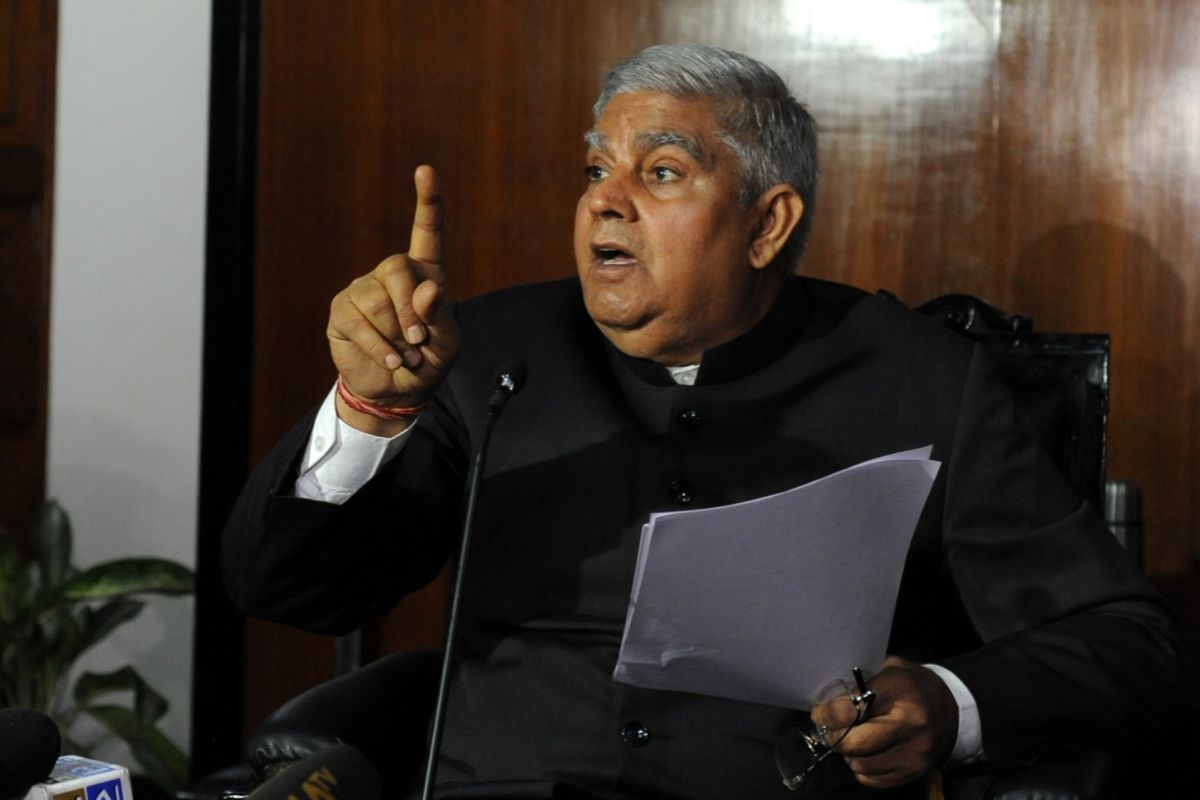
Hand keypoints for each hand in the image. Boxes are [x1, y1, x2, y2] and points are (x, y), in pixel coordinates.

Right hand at [327, 165, 459, 432]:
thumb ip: (440, 316)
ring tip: (404, 354)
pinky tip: (389, 360)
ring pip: (377, 300)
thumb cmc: (428, 362)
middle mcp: (393, 275)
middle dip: (409, 309)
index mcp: (426, 274)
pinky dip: (378, 347)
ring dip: (395, 335)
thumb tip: (428, 289)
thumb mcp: (446, 344)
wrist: (396, 391)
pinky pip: (358, 323)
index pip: (428, 233)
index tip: (425, 171)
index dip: (428, 202)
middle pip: (397, 267)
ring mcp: (364, 291)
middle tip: (418, 340)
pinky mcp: (343, 312)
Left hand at [811, 656, 957, 788]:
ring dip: (849, 754)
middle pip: (855, 744)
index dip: (827, 713)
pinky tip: (868, 753)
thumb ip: (861, 681)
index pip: (851, 709)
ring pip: (861, 764)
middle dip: (835, 737)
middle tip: (830, 730)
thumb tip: (827, 698)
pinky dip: (863, 768)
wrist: (952, 712)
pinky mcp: (915, 772)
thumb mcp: (889, 668)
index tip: (819, 713)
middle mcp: (910, 724)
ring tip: (853, 740)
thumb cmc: (911, 685)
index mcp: (899, 689)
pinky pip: (873, 779)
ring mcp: (914, 753)